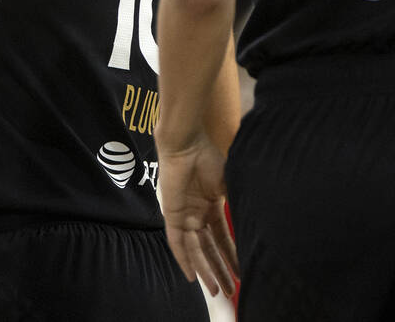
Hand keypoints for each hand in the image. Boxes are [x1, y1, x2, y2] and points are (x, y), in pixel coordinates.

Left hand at [158, 134, 238, 297]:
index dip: (233, 257)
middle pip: (209, 250)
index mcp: (211, 206)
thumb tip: (260, 223)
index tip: (244, 274)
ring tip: (219, 291)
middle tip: (232, 292)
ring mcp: (184, 214)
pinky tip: (192, 277)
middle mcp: (197, 213)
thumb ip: (239, 205)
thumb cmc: (210, 157)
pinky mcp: (173, 213)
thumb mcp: (231, 185)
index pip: (223, 239)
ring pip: (196, 250)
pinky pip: (177, 242)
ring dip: (206, 271)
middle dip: (221, 271)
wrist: (189, 142)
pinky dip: (184, 259)